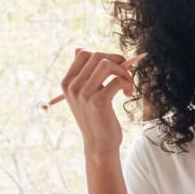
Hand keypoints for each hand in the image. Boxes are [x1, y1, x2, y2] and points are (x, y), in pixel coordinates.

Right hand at [61, 49, 143, 193]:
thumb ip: (83, 74)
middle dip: (117, 61)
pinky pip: (117, 80)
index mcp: (67, 82)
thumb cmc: (97, 119)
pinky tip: (127, 94)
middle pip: (97, 56)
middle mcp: (73, 86)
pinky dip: (127, 84)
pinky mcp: (98, 101)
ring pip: (106, 64)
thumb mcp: (85, 95)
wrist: (99, 145)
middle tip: (126, 75)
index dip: (105, 55)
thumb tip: (78, 48)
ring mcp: (84, 93)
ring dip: (123, 72)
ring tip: (127, 86)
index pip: (84, 54)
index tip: (117, 67)